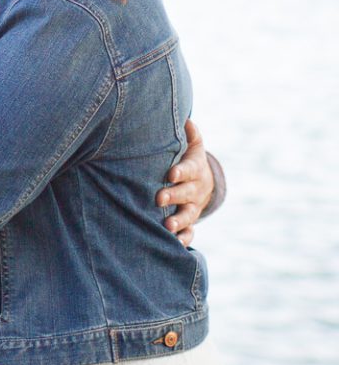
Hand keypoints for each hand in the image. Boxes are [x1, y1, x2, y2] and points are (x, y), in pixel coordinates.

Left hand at [155, 120, 212, 247]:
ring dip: (179, 221)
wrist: (204, 182)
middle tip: (159, 197)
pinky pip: (190, 233)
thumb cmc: (190, 159)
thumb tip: (187, 120)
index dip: (181, 172)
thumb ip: (191, 134)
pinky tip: (174, 244)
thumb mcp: (193, 146)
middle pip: (186, 193)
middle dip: (174, 195)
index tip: (171, 173)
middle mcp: (195, 189)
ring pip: (188, 215)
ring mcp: (193, 207)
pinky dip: (184, 239)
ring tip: (167, 225)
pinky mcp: (190, 221)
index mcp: (195, 170)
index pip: (189, 169)